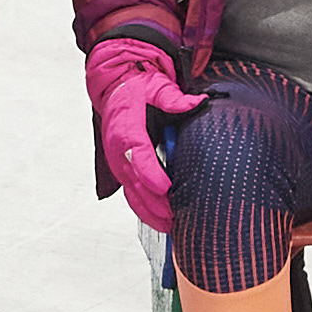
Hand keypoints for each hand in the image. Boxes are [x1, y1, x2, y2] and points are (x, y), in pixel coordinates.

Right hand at [86, 38, 199, 228]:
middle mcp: (118, 148)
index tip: (166, 188)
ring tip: (170, 226)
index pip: (137, 154)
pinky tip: (159, 220)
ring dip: (149, 211)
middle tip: (174, 217)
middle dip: (153, 202)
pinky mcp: (122, 167)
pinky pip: (130, 192)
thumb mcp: (155, 85)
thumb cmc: (135, 88)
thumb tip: (197, 102)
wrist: (115, 88)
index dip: (151, 173)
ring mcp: (118, 160)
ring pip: (131, 192)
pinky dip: (143, 208)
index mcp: (125, 127)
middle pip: (134, 181)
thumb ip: (174, 97)